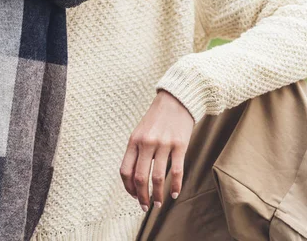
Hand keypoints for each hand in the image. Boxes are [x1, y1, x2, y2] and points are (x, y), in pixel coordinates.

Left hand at [119, 89, 194, 211]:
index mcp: (134, 140)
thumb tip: (135, 180)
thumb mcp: (140, 132)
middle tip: (145, 207)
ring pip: (158, 178)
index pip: (125, 171)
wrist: (176, 100)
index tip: (134, 196)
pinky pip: (176, 171)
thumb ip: (136, 151)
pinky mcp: (180, 144)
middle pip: (140, 177)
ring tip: (158, 203)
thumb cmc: (157, 118)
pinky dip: (176, 186)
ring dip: (157, 195)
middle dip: (142, 197)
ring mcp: (164, 144)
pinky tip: (175, 194)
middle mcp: (147, 142)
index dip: (128, 188)